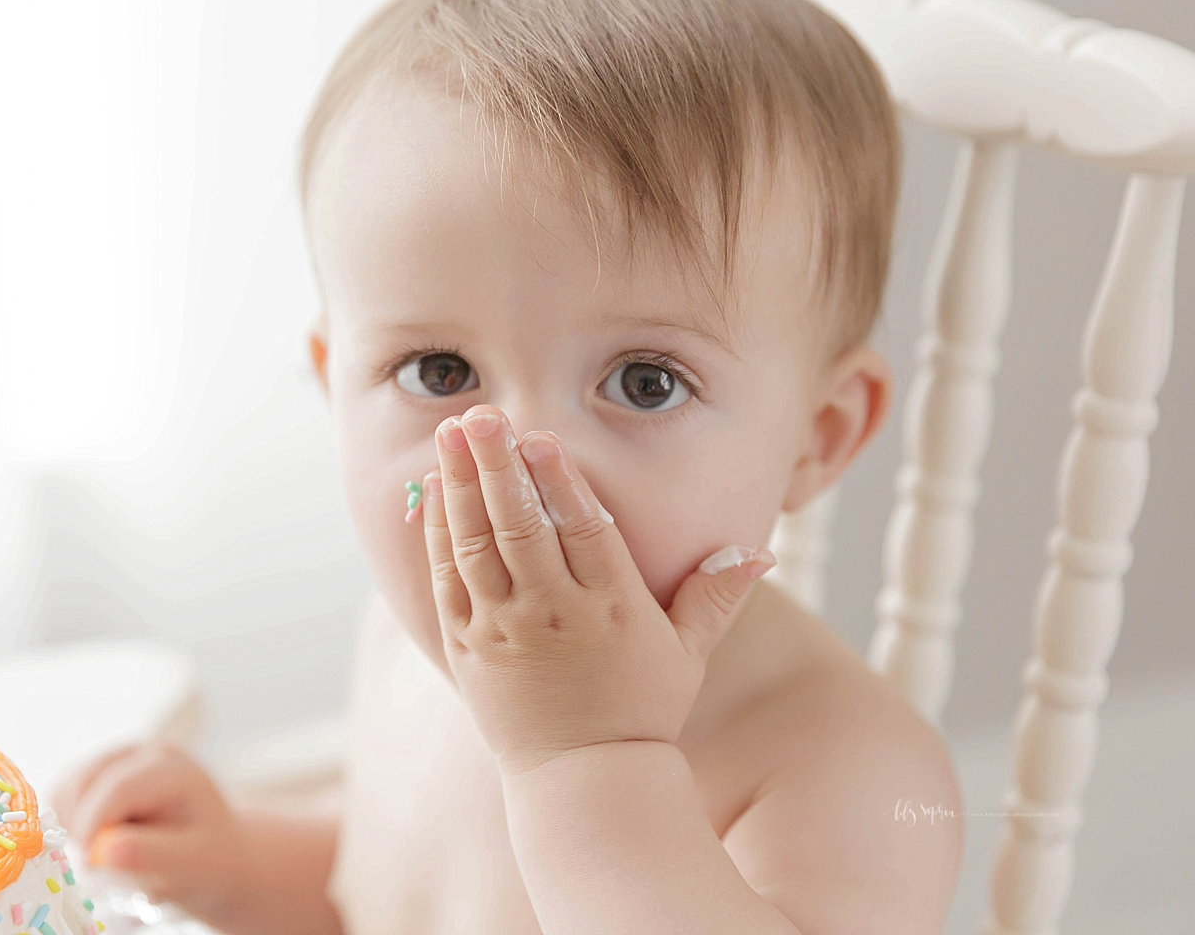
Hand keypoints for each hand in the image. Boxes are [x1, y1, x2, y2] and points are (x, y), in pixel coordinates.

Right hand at [50, 741, 241, 920]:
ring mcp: (121, 756)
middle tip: (96, 865)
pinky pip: (65, 791)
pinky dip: (70, 820)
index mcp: (172, 767)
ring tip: (106, 851)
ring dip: (74, 824)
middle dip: (81, 826)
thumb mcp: (188, 864)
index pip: (118, 788)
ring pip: (68, 785)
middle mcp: (144, 751)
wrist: (216, 851)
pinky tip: (99, 839)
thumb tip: (102, 852)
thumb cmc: (206, 858)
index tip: (88, 866)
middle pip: (85, 781)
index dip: (93, 826)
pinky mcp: (102, 770)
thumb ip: (148, 856)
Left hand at [421, 404, 775, 777]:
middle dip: (498, 465)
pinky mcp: (468, 646)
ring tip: (449, 434)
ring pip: (478, 546)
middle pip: (521, 527)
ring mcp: (505, 629)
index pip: (583, 531)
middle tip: (479, 416)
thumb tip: (759, 549)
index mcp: (611, 608)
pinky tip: (435, 491)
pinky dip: (441, 534)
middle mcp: (553, 614)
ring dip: (460, 486)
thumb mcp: (689, 654)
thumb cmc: (642, 709)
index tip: (541, 437)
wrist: (584, 779)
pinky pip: (449, 580)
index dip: (560, 482)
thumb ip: (715, 596)